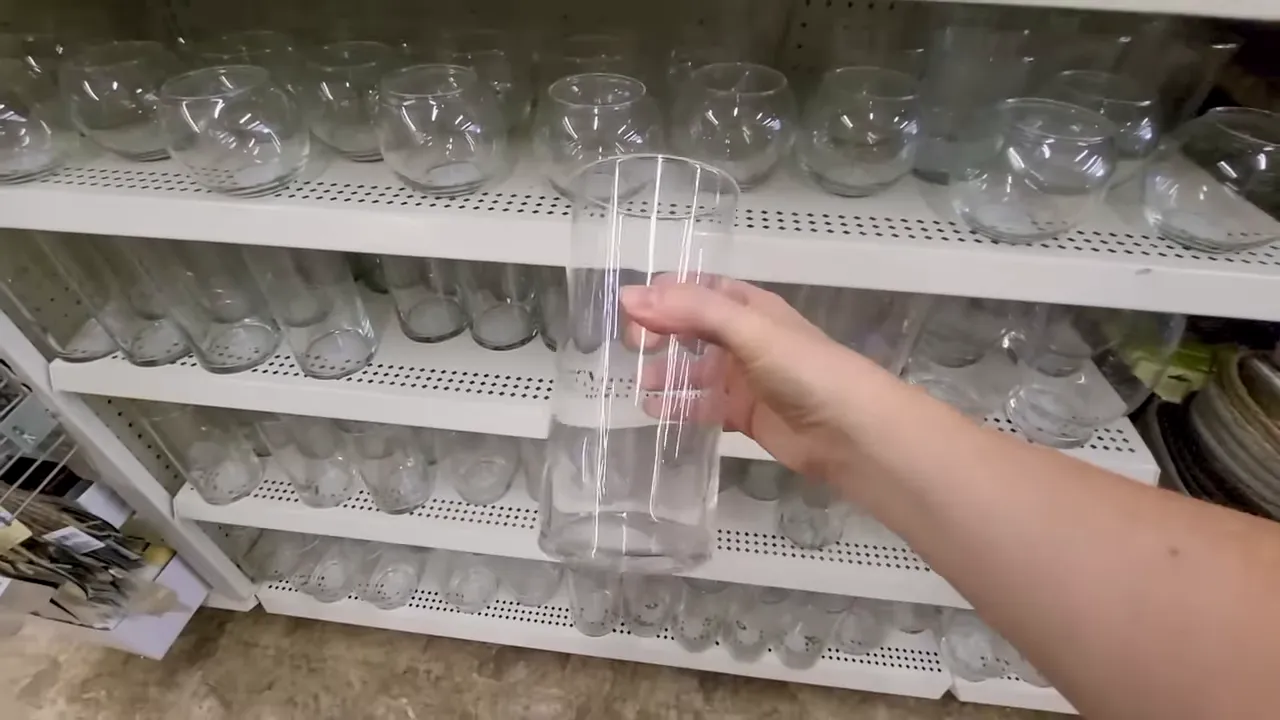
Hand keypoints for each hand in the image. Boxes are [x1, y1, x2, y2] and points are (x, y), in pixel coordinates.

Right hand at [620, 279, 896, 482]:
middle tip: (635, 352)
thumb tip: (628, 296)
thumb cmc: (803, 369)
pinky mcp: (744, 414)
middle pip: (689, 329)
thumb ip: (690, 311)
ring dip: (664, 374)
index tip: (632, 319)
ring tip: (639, 386)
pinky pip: (703, 406)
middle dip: (658, 336)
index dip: (661, 298)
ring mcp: (743, 377)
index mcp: (747, 307)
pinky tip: (655, 413)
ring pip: (693, 370)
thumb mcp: (747, 329)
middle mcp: (743, 338)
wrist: (850, 431)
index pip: (693, 291)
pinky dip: (679, 408)